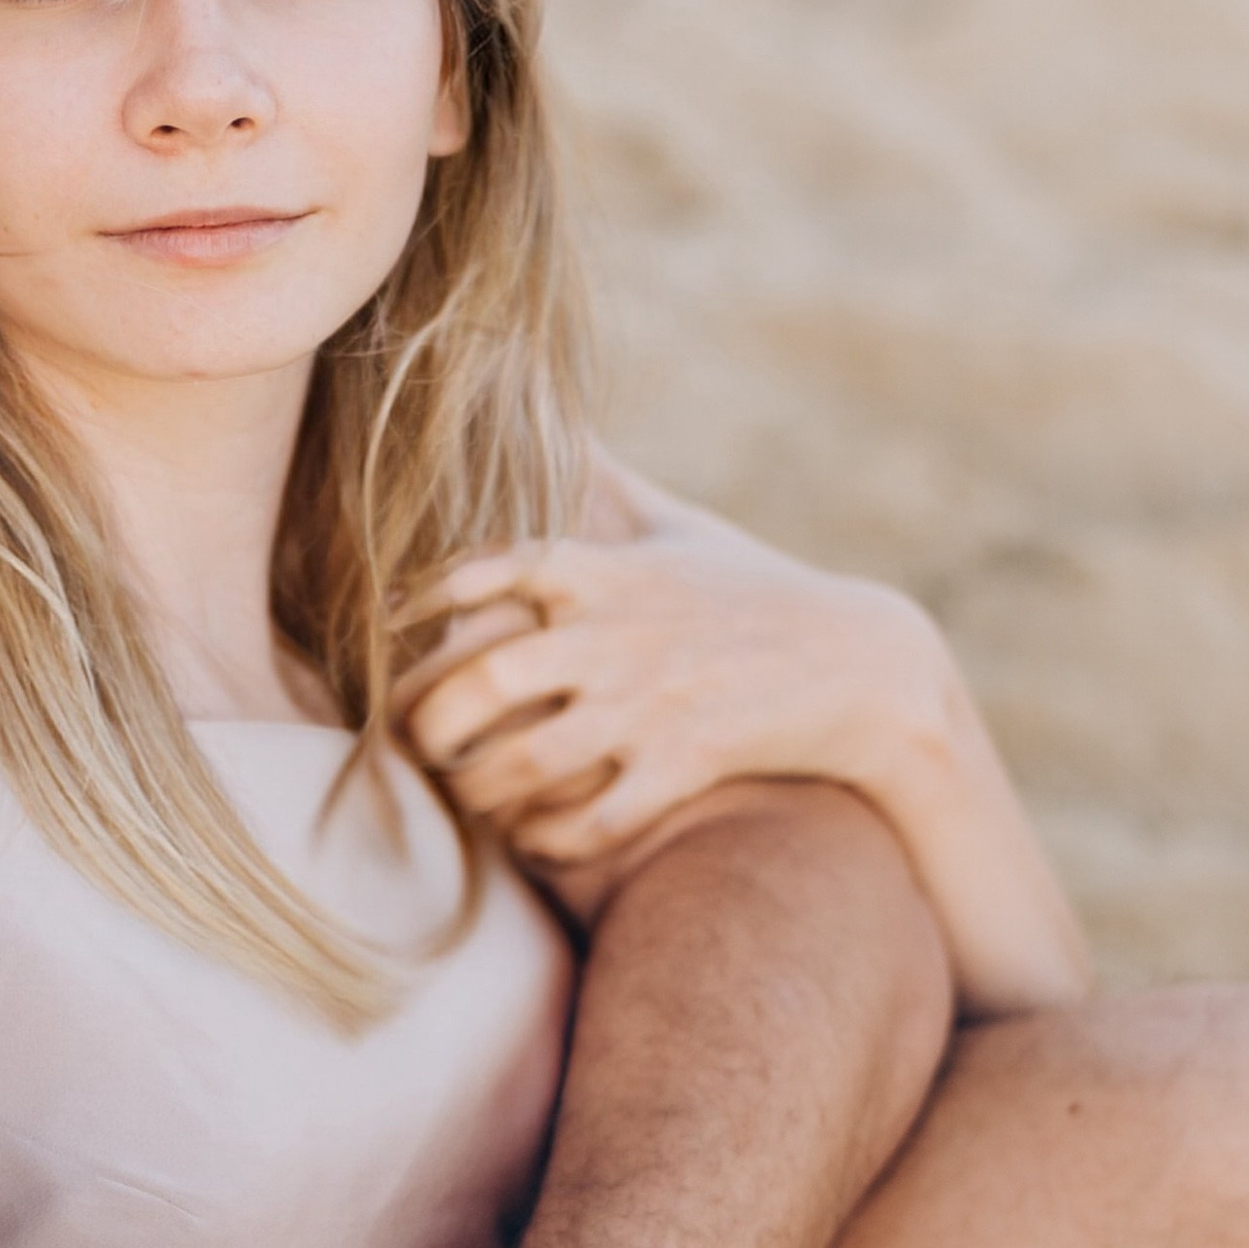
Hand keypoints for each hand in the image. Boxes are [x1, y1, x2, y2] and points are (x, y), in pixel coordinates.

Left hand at [397, 472, 947, 873]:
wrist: (860, 664)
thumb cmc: (752, 591)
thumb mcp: (676, 527)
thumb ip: (604, 481)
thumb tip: (546, 411)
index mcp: (611, 575)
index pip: (498, 567)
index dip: (426, 594)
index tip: (387, 620)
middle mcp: (621, 638)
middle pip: (488, 678)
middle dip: (427, 719)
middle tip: (409, 740)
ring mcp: (653, 706)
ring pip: (525, 762)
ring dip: (473, 787)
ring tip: (460, 791)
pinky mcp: (686, 767)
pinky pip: (590, 821)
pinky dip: (543, 836)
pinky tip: (528, 832)